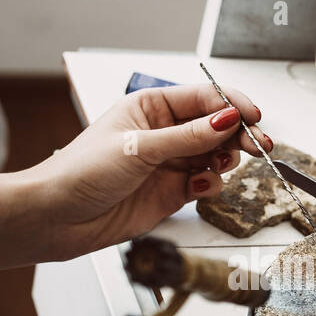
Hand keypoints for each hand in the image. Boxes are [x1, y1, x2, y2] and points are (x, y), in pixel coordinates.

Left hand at [18, 83, 266, 257]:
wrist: (57, 217)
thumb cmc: (81, 172)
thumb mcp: (139, 148)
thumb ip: (188, 137)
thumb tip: (227, 120)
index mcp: (150, 107)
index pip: (202, 98)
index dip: (231, 105)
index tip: (253, 116)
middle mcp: (162, 133)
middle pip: (215, 127)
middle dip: (238, 134)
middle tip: (258, 144)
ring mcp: (168, 163)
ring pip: (214, 156)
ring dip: (225, 161)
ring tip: (220, 167)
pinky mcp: (171, 192)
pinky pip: (204, 183)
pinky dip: (209, 185)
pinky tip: (198, 188)